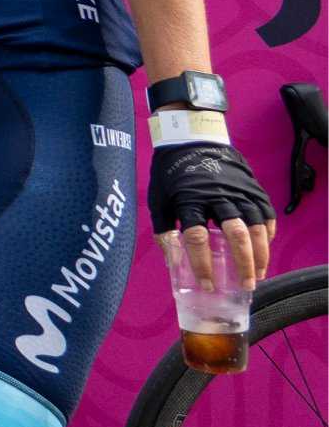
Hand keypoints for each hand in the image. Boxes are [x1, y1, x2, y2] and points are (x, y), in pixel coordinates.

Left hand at [149, 134, 275, 289]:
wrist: (191, 140)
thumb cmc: (171, 175)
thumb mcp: (158, 200)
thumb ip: (164, 231)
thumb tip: (172, 264)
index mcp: (189, 200)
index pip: (196, 238)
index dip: (202, 264)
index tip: (207, 284)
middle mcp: (217, 196)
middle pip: (236, 235)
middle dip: (243, 264)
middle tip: (245, 286)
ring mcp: (239, 191)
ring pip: (256, 227)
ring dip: (261, 254)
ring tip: (258, 274)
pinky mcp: (253, 188)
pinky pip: (266, 215)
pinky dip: (268, 235)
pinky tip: (264, 250)